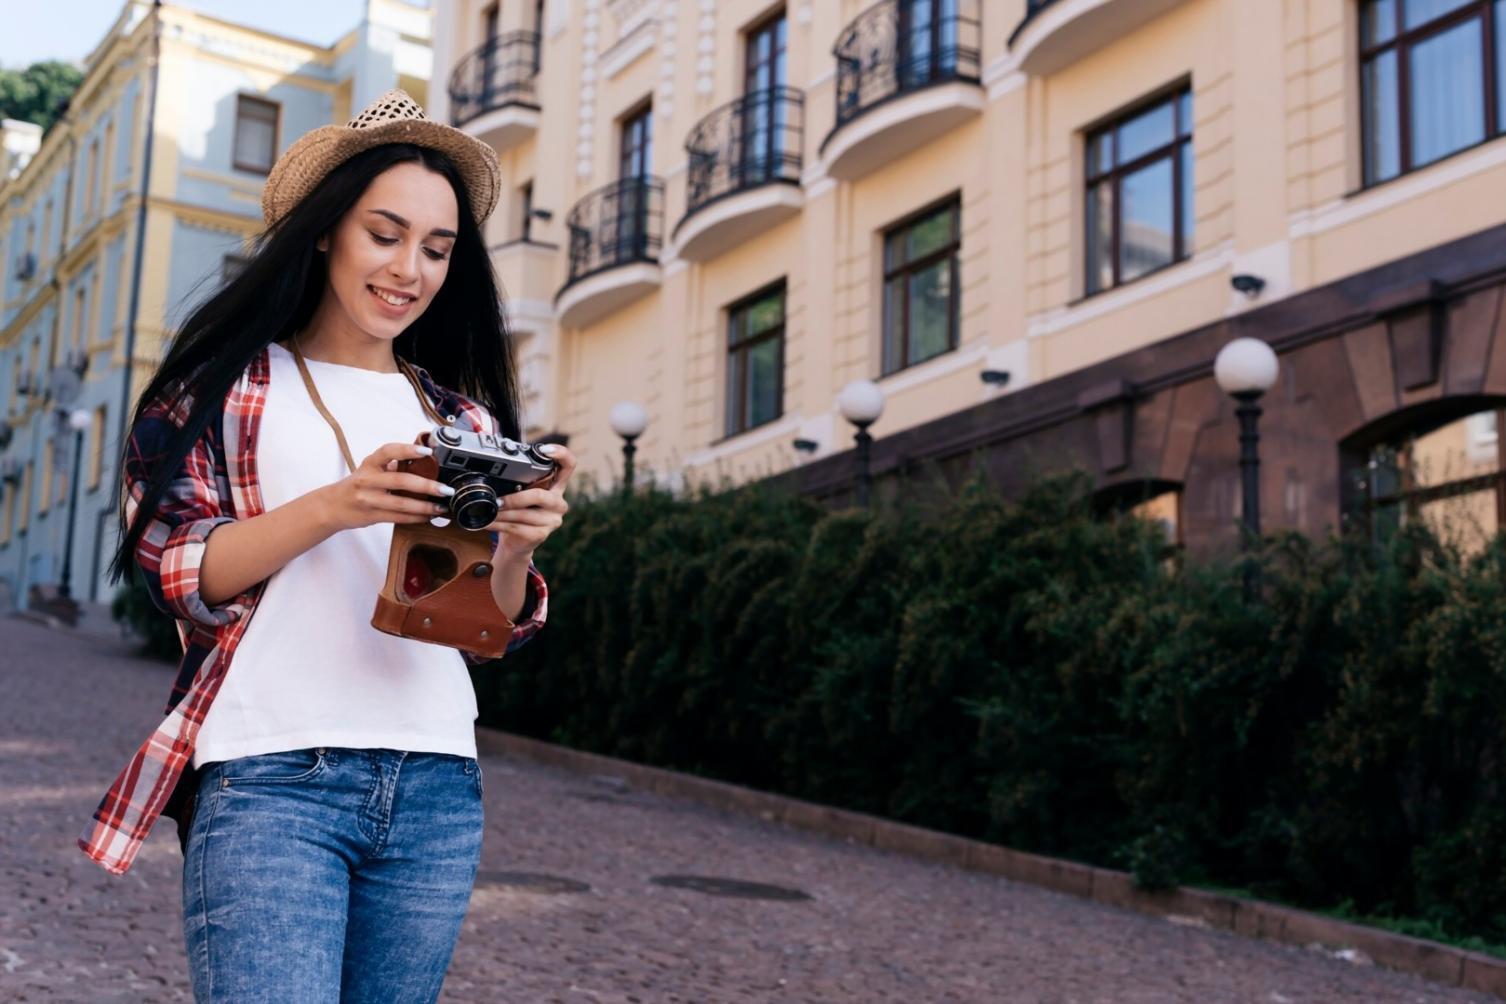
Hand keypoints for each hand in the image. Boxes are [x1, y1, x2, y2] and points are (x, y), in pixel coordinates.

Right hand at [317, 442, 453, 531]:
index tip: (427, 451)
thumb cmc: (358, 485)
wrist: (332, 506)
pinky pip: (398, 518)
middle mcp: (368, 480)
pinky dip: (416, 518)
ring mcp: (369, 499)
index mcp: (370, 464)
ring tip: (441, 507)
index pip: (389, 451)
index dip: (408, 450)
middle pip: (400, 481)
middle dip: (427, 485)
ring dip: (425, 506)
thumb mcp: (372, 469)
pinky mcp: (371, 516)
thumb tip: (427, 461)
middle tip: (446, 489)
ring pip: (401, 504)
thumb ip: (394, 465)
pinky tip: (429, 516)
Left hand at [485, 445, 575, 560]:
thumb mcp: (521, 492)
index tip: (544, 450)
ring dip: (502, 513)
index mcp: (556, 485)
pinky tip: (489, 522)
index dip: (561, 454)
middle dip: (514, 499)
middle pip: (540, 496)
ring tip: (488, 511)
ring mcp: (553, 520)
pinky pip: (518, 528)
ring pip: (525, 514)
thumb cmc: (518, 512)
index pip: (568, 465)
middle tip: (497, 501)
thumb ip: (519, 480)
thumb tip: (496, 468)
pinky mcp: (542, 534)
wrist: (516, 541)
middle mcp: (558, 502)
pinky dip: (499, 524)